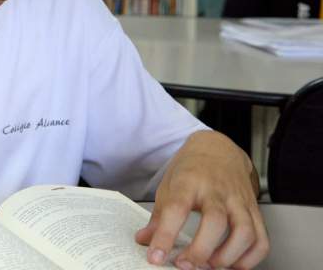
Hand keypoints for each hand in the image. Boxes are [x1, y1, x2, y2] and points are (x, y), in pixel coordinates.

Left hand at [135, 131, 268, 269]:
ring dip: (228, 256)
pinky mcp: (253, 209)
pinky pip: (261, 238)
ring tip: (210, 265)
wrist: (217, 148)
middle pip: (215, 221)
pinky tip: (234, 264)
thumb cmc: (192, 168)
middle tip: (185, 265)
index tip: (156, 256)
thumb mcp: (168, 184)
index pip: (176, 208)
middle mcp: (216, 189)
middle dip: (200, 249)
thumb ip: (159, 216)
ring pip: (244, 231)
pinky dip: (251, 258)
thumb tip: (145, 240)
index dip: (165, 235)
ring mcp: (237, 199)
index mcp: (189, 181)